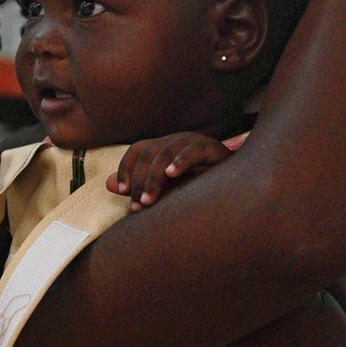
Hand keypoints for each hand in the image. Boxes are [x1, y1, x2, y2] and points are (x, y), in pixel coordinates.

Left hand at [106, 132, 230, 209]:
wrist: (237, 183)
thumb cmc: (198, 186)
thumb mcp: (165, 189)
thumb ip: (139, 186)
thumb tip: (108, 185)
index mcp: (162, 147)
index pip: (137, 150)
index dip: (126, 168)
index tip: (121, 190)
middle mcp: (175, 140)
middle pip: (148, 153)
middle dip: (140, 181)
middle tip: (139, 206)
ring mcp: (192, 141)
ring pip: (164, 153)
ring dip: (154, 179)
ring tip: (150, 200)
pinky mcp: (210, 147)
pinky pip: (191, 151)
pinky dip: (180, 162)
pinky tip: (173, 175)